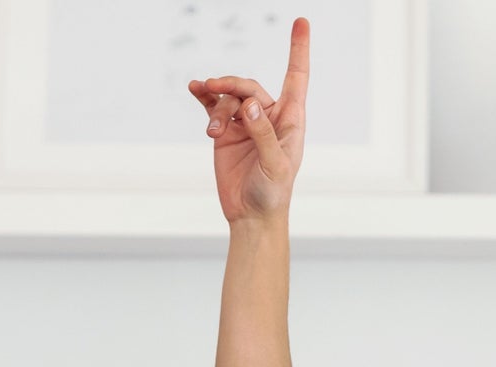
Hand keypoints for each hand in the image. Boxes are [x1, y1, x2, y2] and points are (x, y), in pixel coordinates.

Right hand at [188, 16, 309, 223]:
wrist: (251, 216)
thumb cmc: (273, 194)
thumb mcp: (275, 166)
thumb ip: (264, 134)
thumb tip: (250, 105)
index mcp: (290, 121)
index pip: (296, 78)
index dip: (298, 50)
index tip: (302, 22)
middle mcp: (269, 116)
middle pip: (249, 85)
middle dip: (232, 86)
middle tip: (215, 91)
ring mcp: (246, 122)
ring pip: (229, 96)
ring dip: (216, 105)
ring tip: (211, 128)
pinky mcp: (226, 130)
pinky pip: (213, 104)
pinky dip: (204, 96)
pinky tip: (194, 88)